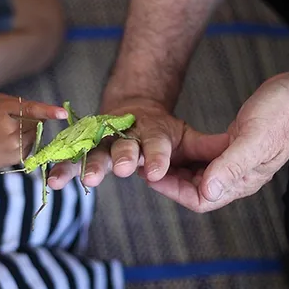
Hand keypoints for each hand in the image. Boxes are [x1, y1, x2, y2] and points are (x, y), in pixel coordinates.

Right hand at [0, 93, 66, 176]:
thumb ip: (14, 104)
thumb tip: (39, 114)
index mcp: (1, 111)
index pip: (29, 110)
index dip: (48, 111)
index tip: (63, 113)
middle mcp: (9, 130)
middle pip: (35, 120)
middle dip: (29, 119)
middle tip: (8, 122)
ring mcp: (14, 146)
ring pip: (34, 132)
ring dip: (27, 130)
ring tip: (4, 133)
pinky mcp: (17, 156)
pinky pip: (30, 143)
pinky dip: (23, 141)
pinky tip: (6, 143)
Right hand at [48, 97, 216, 188]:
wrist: (131, 107)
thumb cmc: (163, 131)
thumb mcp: (186, 136)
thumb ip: (206, 148)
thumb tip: (237, 155)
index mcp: (154, 129)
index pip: (157, 143)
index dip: (156, 155)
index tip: (156, 171)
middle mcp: (127, 132)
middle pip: (123, 144)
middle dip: (120, 157)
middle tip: (120, 170)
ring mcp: (104, 137)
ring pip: (94, 149)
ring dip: (86, 165)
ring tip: (78, 182)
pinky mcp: (86, 144)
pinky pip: (72, 155)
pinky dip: (62, 167)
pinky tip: (51, 181)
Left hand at [147, 72, 288, 212]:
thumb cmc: (283, 115)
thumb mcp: (253, 139)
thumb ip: (230, 166)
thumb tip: (207, 191)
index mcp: (242, 181)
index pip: (200, 199)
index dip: (173, 191)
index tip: (151, 177)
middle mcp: (236, 177)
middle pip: (193, 189)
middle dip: (168, 180)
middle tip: (143, 166)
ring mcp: (233, 163)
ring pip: (196, 174)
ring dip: (175, 168)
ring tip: (151, 157)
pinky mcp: (232, 148)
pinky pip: (202, 158)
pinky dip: (186, 154)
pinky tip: (172, 146)